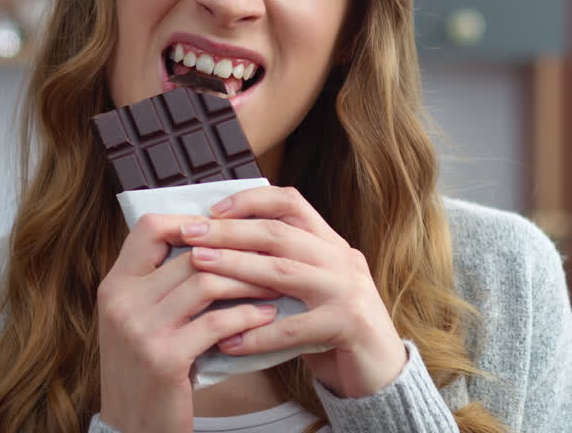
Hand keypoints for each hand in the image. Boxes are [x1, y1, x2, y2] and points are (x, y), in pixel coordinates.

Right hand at [97, 213, 280, 432]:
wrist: (130, 431)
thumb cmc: (144, 375)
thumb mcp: (136, 324)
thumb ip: (159, 288)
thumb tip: (208, 248)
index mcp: (114, 286)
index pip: (150, 228)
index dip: (190, 222)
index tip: (224, 233)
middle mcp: (122, 302)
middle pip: (190, 254)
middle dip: (236, 254)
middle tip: (267, 257)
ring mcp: (140, 330)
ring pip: (206, 282)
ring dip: (248, 283)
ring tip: (271, 288)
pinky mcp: (164, 358)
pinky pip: (216, 323)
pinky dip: (248, 316)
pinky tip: (265, 317)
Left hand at [181, 185, 408, 398]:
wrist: (381, 370)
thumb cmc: (331, 327)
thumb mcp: (309, 286)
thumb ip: (278, 264)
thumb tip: (218, 247)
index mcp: (329, 242)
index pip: (290, 202)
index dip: (250, 200)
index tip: (212, 209)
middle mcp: (341, 258)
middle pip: (279, 234)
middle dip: (230, 231)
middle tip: (190, 234)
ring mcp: (347, 290)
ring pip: (283, 272)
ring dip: (236, 267)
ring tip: (199, 267)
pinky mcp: (348, 326)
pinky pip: (294, 328)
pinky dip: (257, 334)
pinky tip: (227, 342)